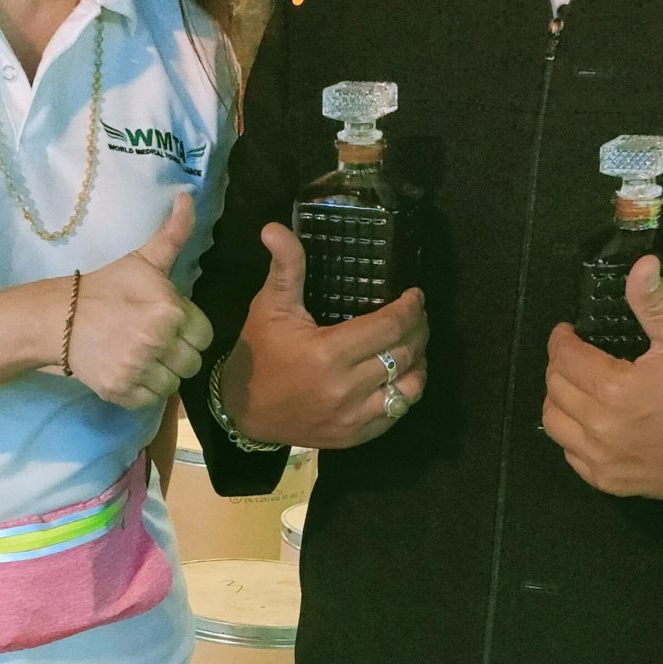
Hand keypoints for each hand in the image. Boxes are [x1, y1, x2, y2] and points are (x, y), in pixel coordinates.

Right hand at [66, 193, 212, 411]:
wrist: (58, 318)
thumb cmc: (106, 287)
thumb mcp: (143, 260)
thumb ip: (173, 234)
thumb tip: (188, 197)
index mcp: (170, 310)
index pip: (204, 335)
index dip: (188, 329)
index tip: (167, 323)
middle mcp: (157, 342)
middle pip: (192, 363)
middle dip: (177, 353)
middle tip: (152, 340)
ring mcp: (138, 369)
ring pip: (173, 384)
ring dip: (161, 373)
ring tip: (140, 355)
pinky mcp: (121, 391)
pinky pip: (151, 400)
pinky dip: (142, 389)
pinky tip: (128, 369)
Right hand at [216, 222, 427, 449]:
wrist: (243, 411)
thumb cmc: (259, 354)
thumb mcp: (270, 306)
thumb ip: (285, 267)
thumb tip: (275, 227)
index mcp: (328, 353)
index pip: (390, 326)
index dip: (411, 308)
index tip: (415, 296)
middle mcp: (346, 388)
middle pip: (406, 354)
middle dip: (419, 330)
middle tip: (417, 316)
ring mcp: (352, 417)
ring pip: (409, 388)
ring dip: (419, 363)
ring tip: (414, 345)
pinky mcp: (354, 436)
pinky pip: (396, 414)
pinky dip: (405, 393)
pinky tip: (402, 376)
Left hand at [543, 256, 662, 498]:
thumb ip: (654, 303)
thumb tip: (641, 263)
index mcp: (615, 387)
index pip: (564, 357)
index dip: (560, 339)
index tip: (567, 332)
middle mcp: (601, 426)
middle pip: (554, 388)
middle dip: (559, 366)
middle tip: (576, 358)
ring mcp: (602, 459)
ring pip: (553, 423)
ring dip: (559, 400)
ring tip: (578, 388)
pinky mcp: (609, 482)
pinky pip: (570, 455)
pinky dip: (572, 435)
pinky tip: (590, 422)